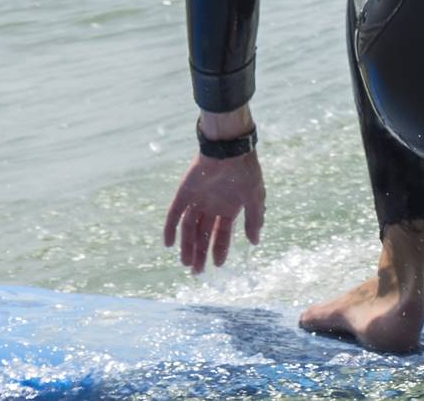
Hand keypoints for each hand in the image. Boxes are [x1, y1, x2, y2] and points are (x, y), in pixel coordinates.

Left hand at [162, 151, 265, 273]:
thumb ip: (254, 220)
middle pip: (203, 235)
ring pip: (188, 229)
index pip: (222, 234)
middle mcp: (211, 207)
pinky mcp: (184, 194)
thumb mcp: (255, 199)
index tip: (217, 265)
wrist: (230, 150)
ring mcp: (196, 201)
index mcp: (228, 208)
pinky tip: (169, 244)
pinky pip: (174, 214)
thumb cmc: (246, 173)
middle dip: (201, 253)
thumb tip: (254, 243)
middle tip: (197, 272)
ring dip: (187, 246)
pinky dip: (170, 229)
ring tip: (186, 263)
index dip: (220, 249)